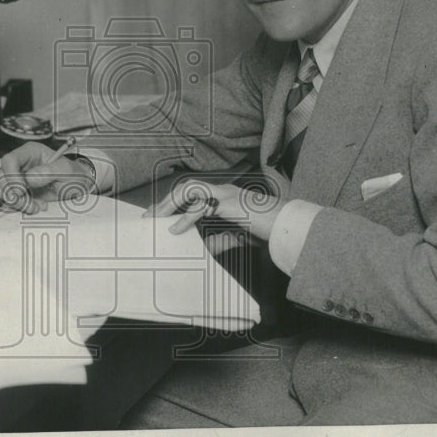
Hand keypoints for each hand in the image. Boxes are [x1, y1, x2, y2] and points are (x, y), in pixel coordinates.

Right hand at [0, 142, 95, 213]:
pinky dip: (19, 207)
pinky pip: (9, 201)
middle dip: (14, 194)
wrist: (79, 186)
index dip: (11, 176)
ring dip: (17, 202)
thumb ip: (48, 172)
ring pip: (2, 190)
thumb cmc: (73, 174)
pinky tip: (34, 207)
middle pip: (2, 177)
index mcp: (31, 152)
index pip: (10, 160)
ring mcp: (18, 178)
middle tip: (30, 203)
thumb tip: (29, 178)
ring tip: (35, 206)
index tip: (22, 190)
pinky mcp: (19, 192)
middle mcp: (21, 164)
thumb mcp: (66, 171)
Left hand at [144, 179, 285, 241]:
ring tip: (158, 219)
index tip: (158, 217)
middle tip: (150, 217)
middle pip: (186, 189)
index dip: (173, 204)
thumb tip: (205, 248)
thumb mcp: (237, 235)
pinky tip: (177, 229)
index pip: (191, 195)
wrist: (287, 227)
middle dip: (166, 201)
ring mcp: (226, 193)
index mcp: (222, 197)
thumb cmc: (266, 229)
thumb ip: (221, 239)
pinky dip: (187, 218)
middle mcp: (222, 191)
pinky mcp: (230, 202)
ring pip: (190, 190)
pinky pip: (203, 206)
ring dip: (171, 204)